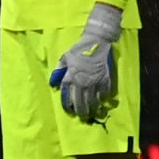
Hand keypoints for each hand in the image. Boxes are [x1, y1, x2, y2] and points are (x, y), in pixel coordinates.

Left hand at [48, 3, 122, 121]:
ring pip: (93, 101)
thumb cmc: (78, 50)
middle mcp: (82, 82)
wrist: (96, 42)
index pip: (67, 96)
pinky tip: (102, 102)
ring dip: (92, 108)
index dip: (67, 106)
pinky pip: (104, 94)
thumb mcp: (64, 58)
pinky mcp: (105, 80)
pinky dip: (103, 99)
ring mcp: (94, 82)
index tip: (69, 110)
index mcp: (71, 77)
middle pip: (81, 103)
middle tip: (82, 116)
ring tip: (92, 113)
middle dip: (81, 111)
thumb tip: (53, 84)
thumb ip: (58, 71)